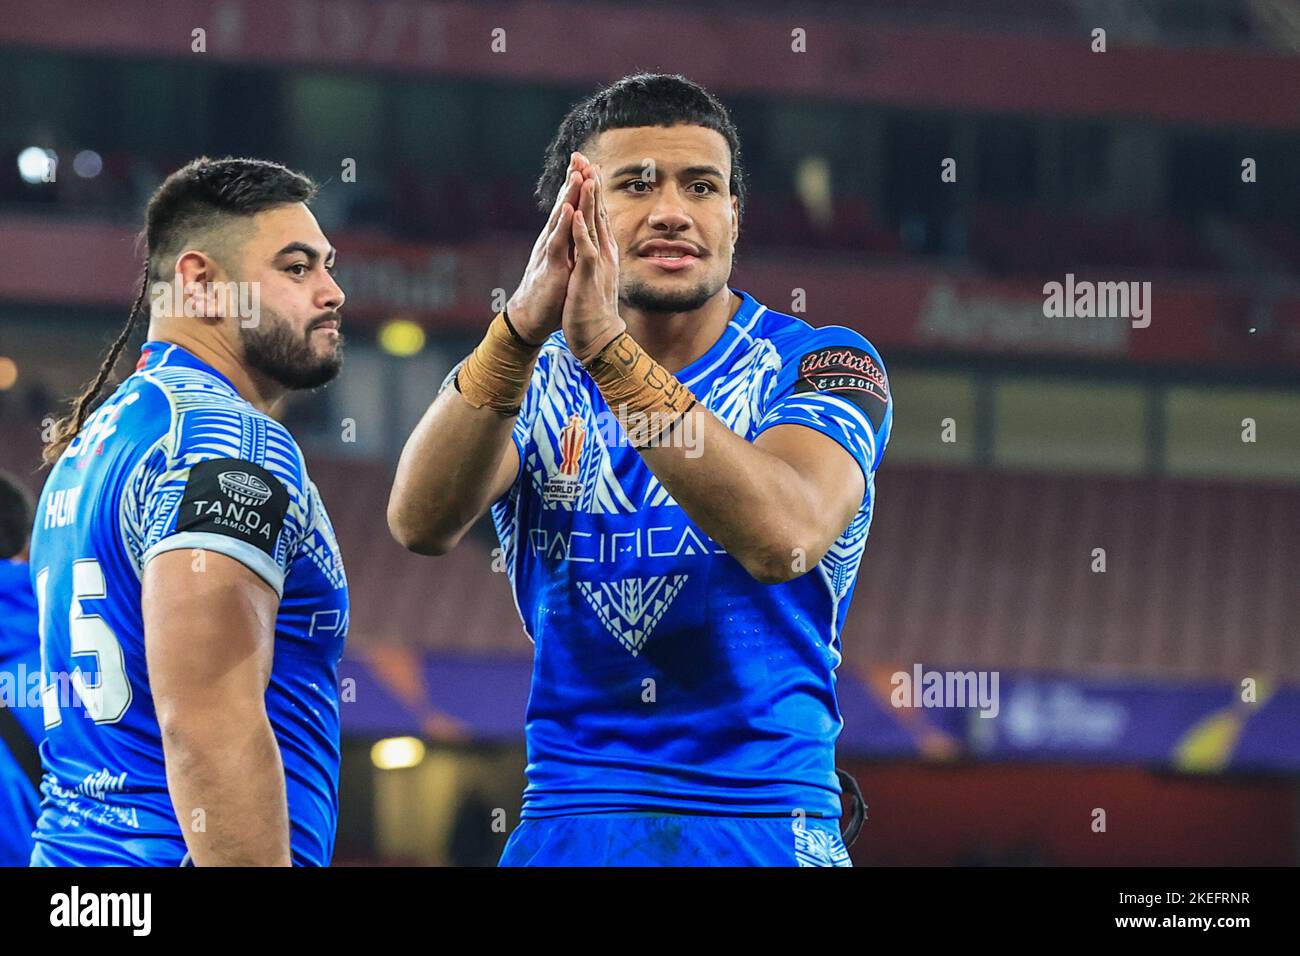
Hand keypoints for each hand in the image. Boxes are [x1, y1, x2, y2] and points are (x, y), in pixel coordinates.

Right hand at [506, 152, 593, 342]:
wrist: (530, 319)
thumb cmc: (550, 294)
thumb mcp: (566, 266)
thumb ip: (572, 249)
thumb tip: (581, 236)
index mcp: (559, 241)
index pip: (570, 209)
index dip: (578, 188)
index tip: (588, 165)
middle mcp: (552, 241)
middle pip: (564, 205)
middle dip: (572, 181)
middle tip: (580, 156)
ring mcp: (550, 252)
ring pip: (560, 218)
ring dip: (569, 196)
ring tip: (578, 173)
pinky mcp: (550, 267)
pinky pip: (557, 242)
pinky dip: (563, 224)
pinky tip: (568, 208)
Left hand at [562, 164, 625, 362]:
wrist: (598, 338)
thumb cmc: (593, 308)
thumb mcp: (594, 274)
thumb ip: (595, 255)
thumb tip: (595, 241)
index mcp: (602, 251)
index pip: (596, 214)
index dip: (591, 190)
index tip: (586, 166)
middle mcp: (603, 252)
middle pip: (596, 212)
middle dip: (590, 184)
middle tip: (584, 157)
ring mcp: (597, 263)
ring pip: (592, 225)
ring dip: (587, 199)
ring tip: (584, 174)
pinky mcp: (588, 276)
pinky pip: (584, 249)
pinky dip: (580, 230)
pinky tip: (575, 213)